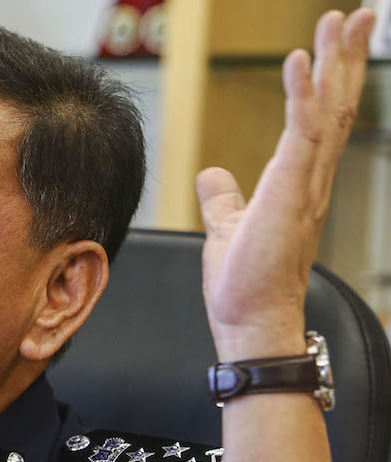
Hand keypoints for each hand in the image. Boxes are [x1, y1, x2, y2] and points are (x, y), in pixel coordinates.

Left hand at [197, 9, 374, 360]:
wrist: (251, 319)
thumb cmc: (245, 282)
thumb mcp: (230, 227)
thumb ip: (224, 199)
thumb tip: (212, 175)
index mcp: (299, 182)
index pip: (320, 120)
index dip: (330, 78)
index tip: (336, 41)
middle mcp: (311, 178)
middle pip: (336, 105)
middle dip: (347, 57)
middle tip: (359, 14)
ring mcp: (305, 184)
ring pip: (327, 111)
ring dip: (333, 63)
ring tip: (341, 21)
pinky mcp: (289, 191)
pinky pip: (299, 133)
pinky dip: (300, 95)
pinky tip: (297, 60)